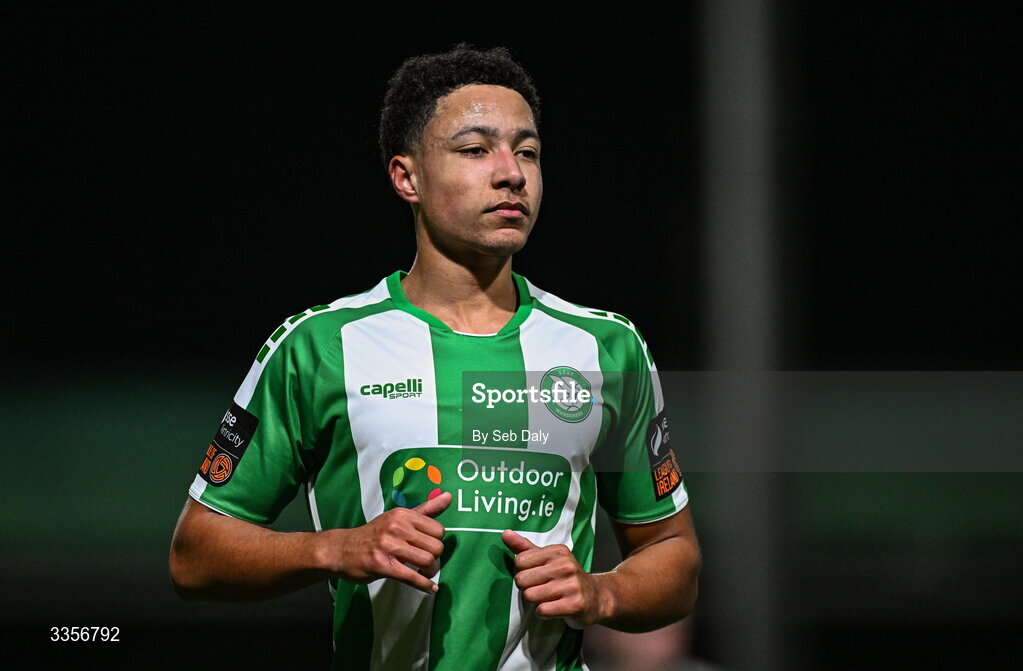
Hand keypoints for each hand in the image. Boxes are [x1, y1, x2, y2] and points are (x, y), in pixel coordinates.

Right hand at [322, 491, 450, 593]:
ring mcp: (389, 546)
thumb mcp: (398, 517)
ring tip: (424, 573)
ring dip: (430, 572)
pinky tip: (429, 588)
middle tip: (426, 562)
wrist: (342, 549)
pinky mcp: (382, 565)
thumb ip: (426, 509)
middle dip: (435, 558)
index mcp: (403, 515)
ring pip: (427, 561)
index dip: (437, 542)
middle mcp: (396, 527)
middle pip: (436, 547)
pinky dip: (424, 585)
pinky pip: (412, 577)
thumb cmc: (375, 534)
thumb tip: (449, 497)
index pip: (438, 530)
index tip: (429, 547)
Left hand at [502, 529, 605, 628]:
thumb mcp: (547, 558)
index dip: (522, 572)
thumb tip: (504, 533)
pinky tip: (554, 608)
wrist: (597, 597)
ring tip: (549, 598)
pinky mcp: (574, 605)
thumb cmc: (566, 577)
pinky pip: (542, 611)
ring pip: (530, 596)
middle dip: (527, 588)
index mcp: (557, 551)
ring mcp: (572, 585)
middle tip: (541, 589)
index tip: (535, 575)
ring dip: (535, 602)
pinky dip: (543, 613)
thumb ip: (524, 547)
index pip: (520, 561)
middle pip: (522, 580)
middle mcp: (565, 565)